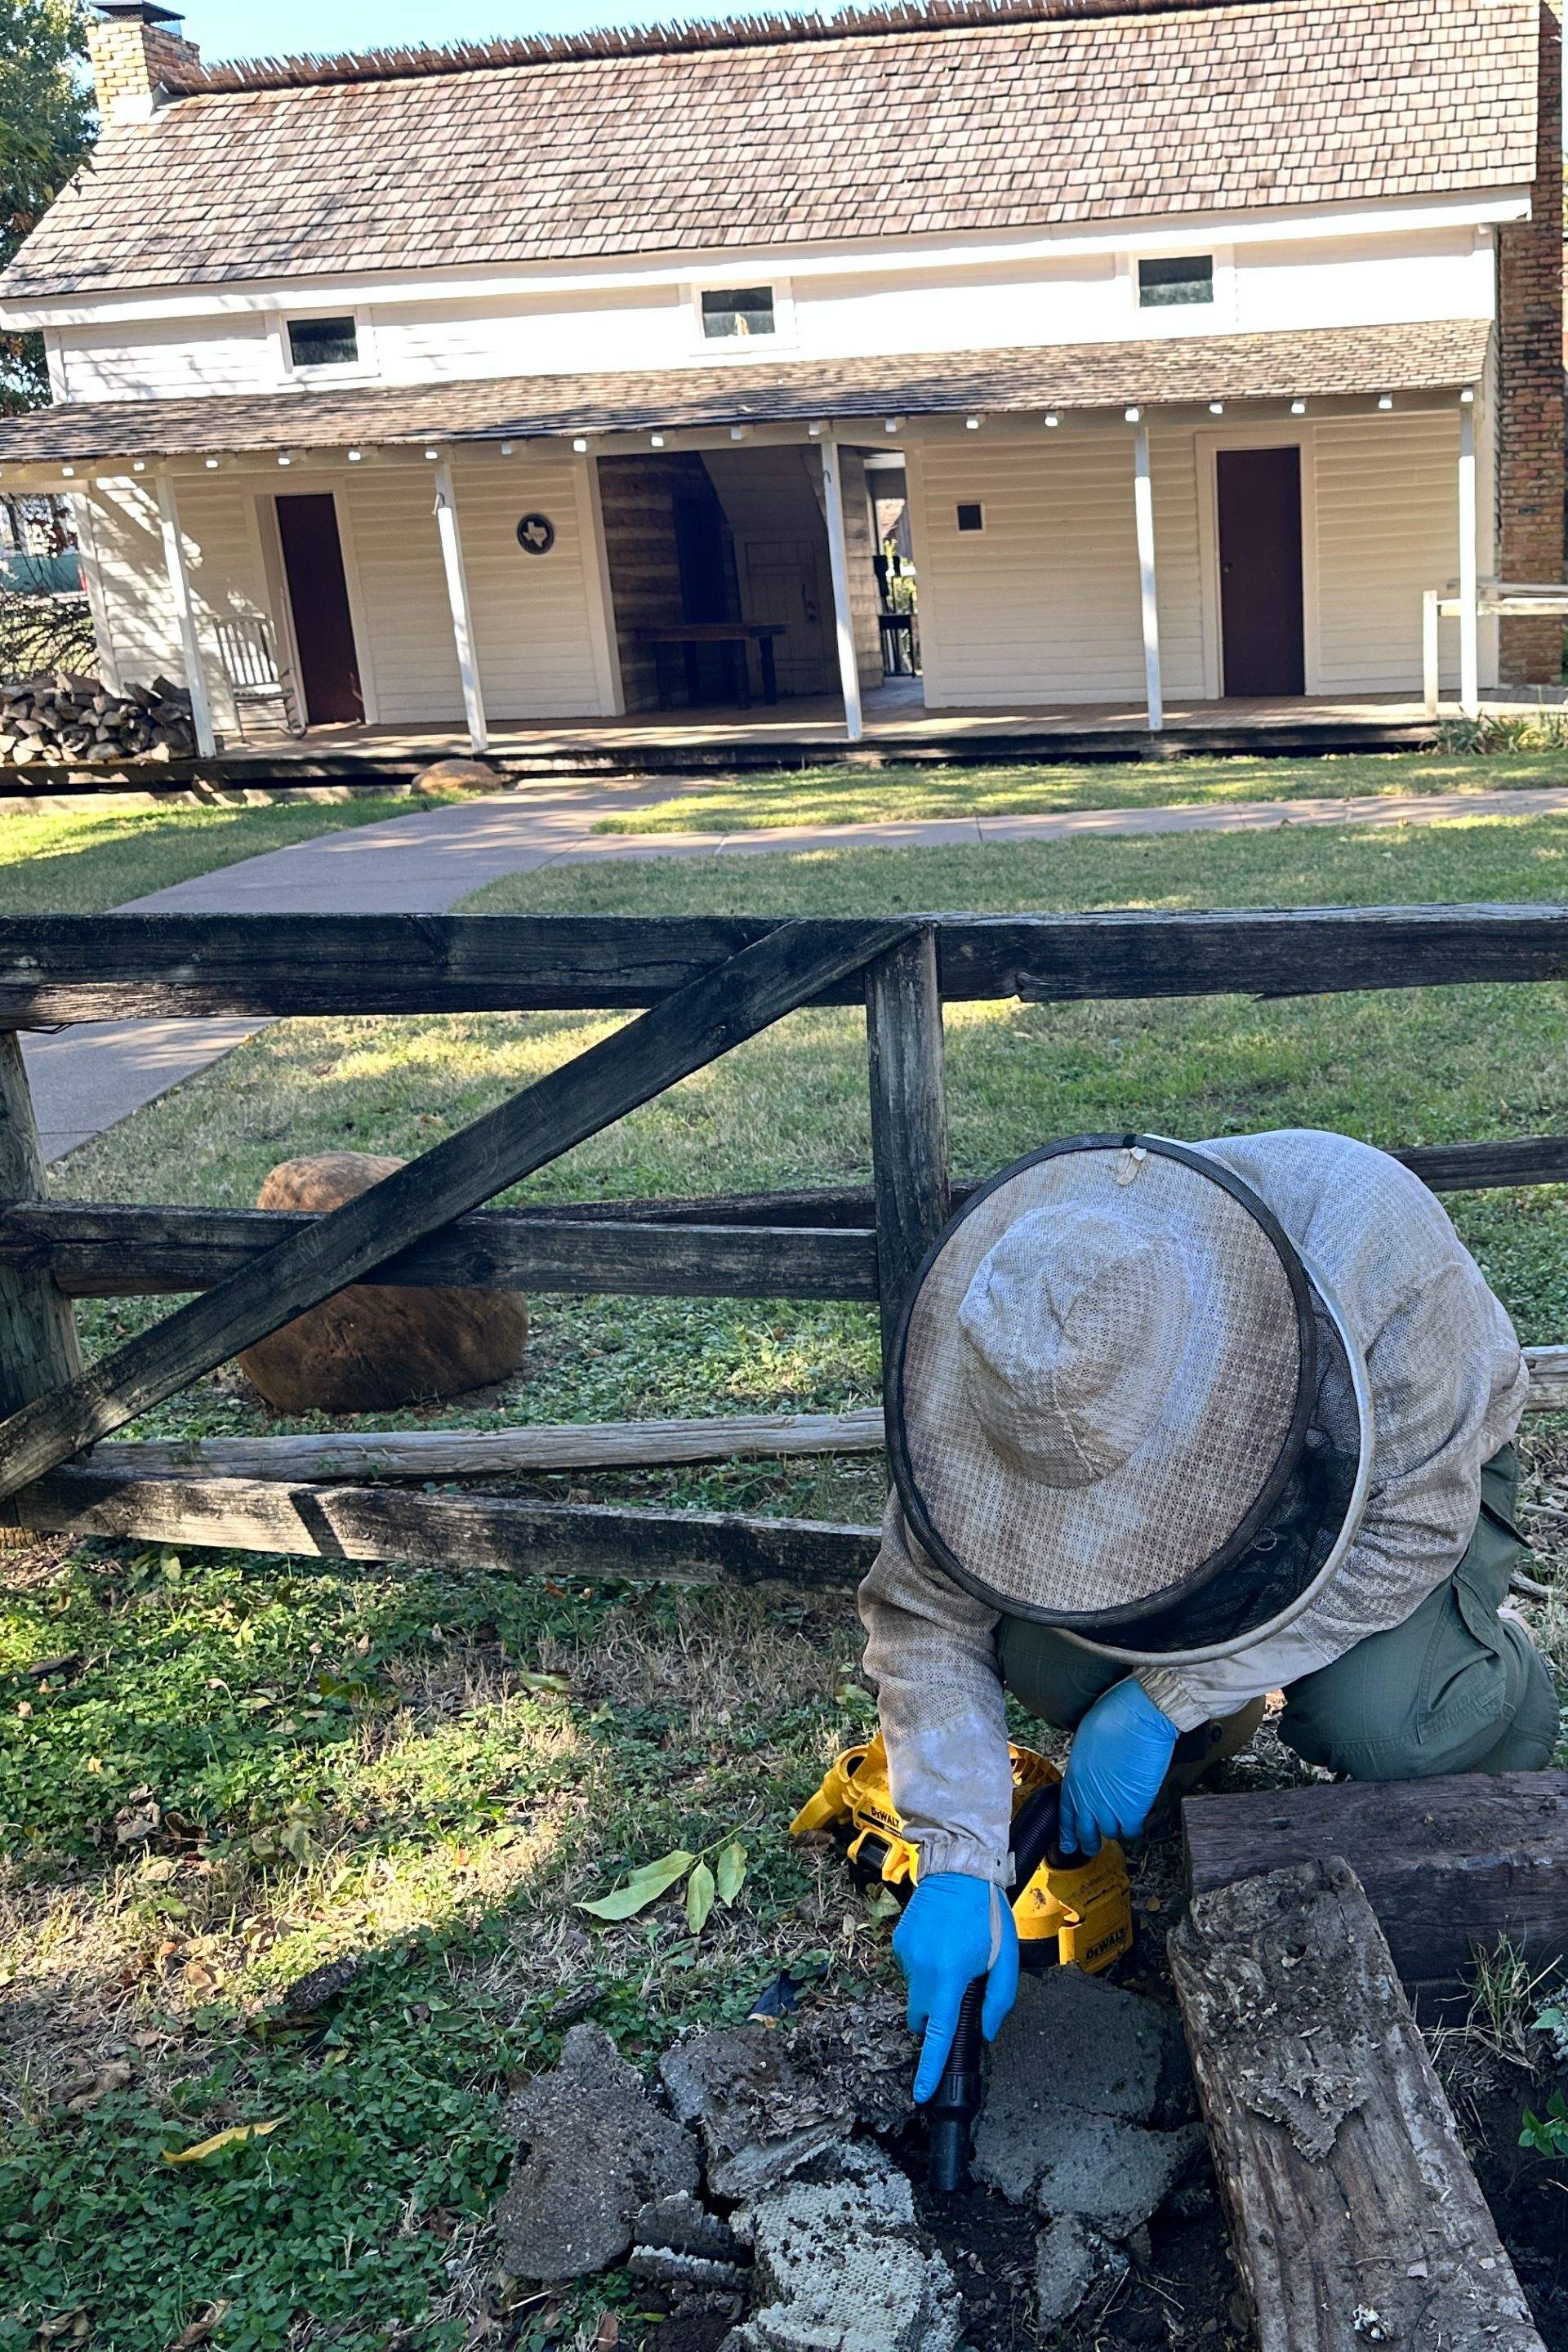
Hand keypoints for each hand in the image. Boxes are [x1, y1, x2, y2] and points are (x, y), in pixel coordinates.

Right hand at [892, 1871, 1018, 2102]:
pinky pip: (911, 1971)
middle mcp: (921, 1968)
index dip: (930, 2067)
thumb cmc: (986, 1911)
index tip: (922, 2093)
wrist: (958, 1866)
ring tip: (955, 1959)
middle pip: (922, 2018)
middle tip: (961, 1997)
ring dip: (933, 1991)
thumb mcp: (1004, 1958)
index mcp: (950, 1975)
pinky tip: (942, 1946)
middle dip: (937, 2021)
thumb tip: (984, 2032)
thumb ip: (998, 2001)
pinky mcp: (898, 1943)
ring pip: (916, 1994)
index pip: (938, 2033)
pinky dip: (926, 1970)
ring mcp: (905, 1954)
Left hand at [1059, 1677, 1177, 1857]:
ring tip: (1117, 1830)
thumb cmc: (1113, 1717)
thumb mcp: (1087, 1741)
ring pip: (1109, 1833)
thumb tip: (1092, 1773)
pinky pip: (1131, 1830)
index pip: (1066, 1814)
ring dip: (1113, 1831)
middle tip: (1090, 1848)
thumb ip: (1086, 1766)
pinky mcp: (1133, 1809)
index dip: (1067, 1831)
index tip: (1067, 1843)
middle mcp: (1088, 1797)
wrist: (1139, 1716)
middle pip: (1085, 1831)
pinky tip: (1135, 1823)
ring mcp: (1110, 1805)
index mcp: (1074, 1778)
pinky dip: (1133, 1829)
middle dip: (1087, 1842)